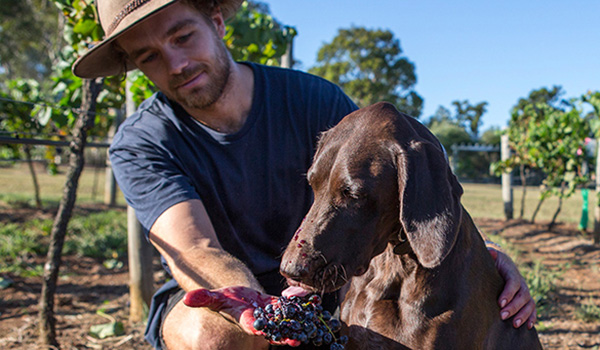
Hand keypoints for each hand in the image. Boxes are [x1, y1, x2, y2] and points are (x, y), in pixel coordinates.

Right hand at [183, 286, 301, 346]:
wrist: (241, 297)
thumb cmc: (226, 299)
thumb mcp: (214, 297)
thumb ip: (203, 298)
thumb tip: (187, 299)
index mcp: (246, 319)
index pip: (250, 325)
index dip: (255, 327)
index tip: (258, 327)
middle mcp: (262, 322)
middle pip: (273, 330)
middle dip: (283, 335)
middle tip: (295, 340)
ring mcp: (274, 316)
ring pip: (287, 322)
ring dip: (299, 325)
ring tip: (310, 328)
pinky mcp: (282, 308)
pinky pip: (295, 309)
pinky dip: (304, 309)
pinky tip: (315, 306)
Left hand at [488, 248, 536, 328]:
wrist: (499, 262)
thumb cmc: (492, 261)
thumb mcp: (490, 257)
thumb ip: (490, 256)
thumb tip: (491, 252)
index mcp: (512, 271)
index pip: (513, 282)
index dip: (508, 293)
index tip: (500, 303)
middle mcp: (521, 282)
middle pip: (523, 295)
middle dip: (514, 307)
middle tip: (502, 316)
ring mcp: (524, 291)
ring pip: (529, 304)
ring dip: (523, 315)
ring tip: (514, 324)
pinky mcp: (524, 299)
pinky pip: (532, 309)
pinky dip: (531, 318)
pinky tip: (527, 326)